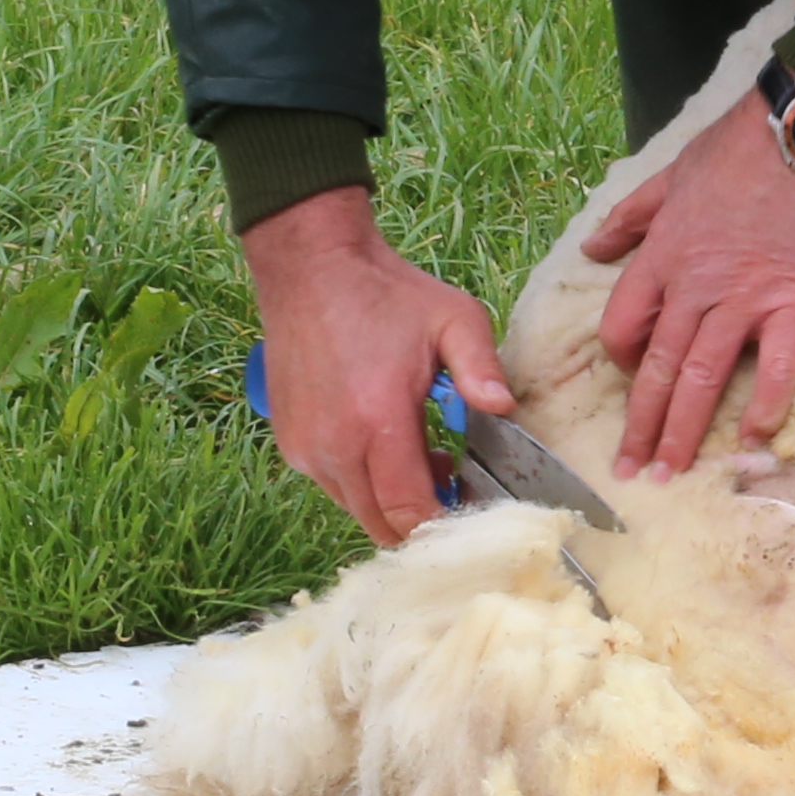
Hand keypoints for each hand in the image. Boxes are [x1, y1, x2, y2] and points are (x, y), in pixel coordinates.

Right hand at [237, 188, 513, 547]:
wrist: (311, 269)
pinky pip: (333, 486)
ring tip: (420, 457)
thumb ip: (480, 367)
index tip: (471, 508)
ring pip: (356, 510)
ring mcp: (305, 449)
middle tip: (452, 483)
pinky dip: (361, 483)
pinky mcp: (290, 444)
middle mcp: (334, 447)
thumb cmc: (387, 295)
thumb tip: (504, 408)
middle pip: (382, 526)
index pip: (410, 513)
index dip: (445, 525)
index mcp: (377, 421)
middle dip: (421, 520)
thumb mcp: (452, 318)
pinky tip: (382, 445)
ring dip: (390, 502)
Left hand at [584, 87, 794, 474]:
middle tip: (631, 473)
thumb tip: (592, 247)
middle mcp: (694, 287)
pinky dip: (764, 404)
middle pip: (656, 368)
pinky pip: (776, 364)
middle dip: (641, 426)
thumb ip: (629, 218)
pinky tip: (752, 439)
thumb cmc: (738, 147)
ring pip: (702, 377)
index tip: (630, 382)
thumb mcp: (669, 176)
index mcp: (662, 257)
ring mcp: (744, 299)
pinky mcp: (793, 302)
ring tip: (673, 473)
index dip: (622, 362)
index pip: (624, 327)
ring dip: (684, 431)